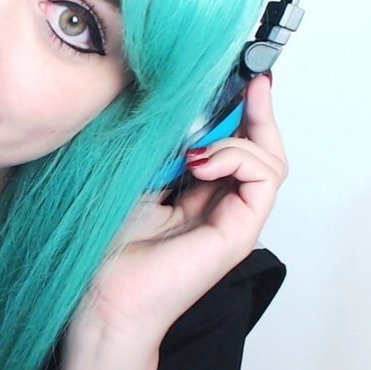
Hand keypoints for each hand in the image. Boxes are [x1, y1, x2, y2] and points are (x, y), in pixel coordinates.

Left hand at [70, 74, 286, 345]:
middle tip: (250, 78)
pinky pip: (263, 179)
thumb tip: (168, 94)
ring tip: (197, 147)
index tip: (237, 70)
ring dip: (241, 136)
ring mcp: (233, 221)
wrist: (101, 298)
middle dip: (257, 108)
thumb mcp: (129, 172)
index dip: (240, 105)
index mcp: (196, 191)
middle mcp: (220, 205)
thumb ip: (155, 140)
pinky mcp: (238, 234)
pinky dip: (238, 158)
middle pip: (262, 146)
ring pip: (270, 159)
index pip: (234, 141)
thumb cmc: (104, 245)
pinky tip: (200, 162)